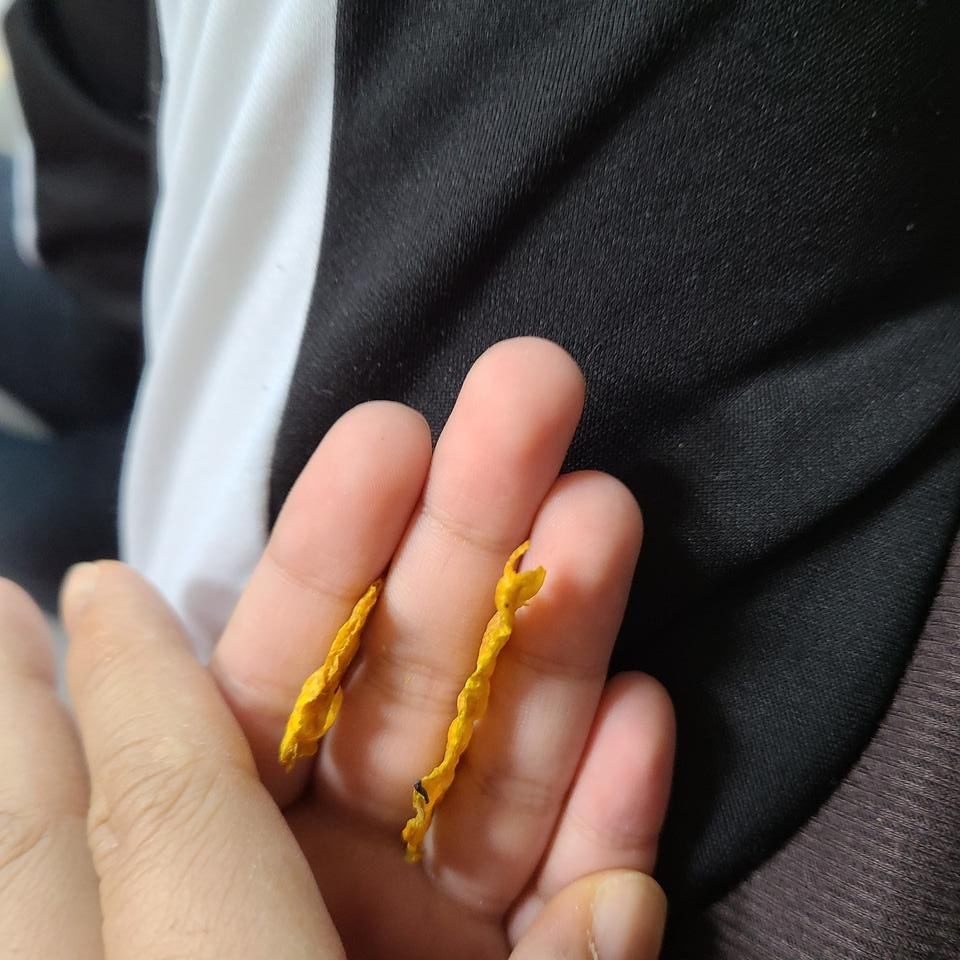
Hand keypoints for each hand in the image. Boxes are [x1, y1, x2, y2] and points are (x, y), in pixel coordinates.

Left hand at [0, 338, 673, 958]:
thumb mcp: (112, 909)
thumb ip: (116, 766)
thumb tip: (78, 596)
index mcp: (208, 848)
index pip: (280, 670)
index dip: (333, 551)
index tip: (387, 436)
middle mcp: (326, 880)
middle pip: (413, 688)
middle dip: (473, 535)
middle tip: (532, 387)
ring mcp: (435, 943)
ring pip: (508, 777)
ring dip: (563, 641)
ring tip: (603, 511)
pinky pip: (583, 914)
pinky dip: (614, 822)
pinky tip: (642, 712)